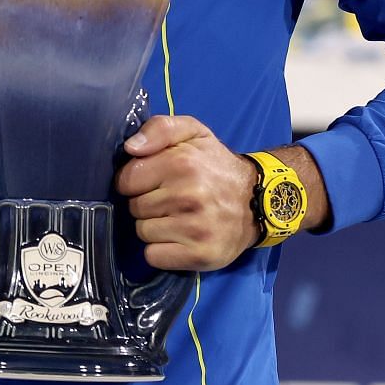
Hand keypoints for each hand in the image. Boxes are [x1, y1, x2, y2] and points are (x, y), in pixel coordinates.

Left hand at [114, 116, 258, 270]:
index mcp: (182, 163)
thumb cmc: (216, 166)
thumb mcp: (193, 132)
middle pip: (134, 208)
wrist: (259, 201)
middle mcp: (189, 196)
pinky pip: (154, 256)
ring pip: (143, 232)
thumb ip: (159, 128)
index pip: (126, 180)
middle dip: (148, 203)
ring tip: (178, 217)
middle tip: (172, 199)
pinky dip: (161, 250)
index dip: (135, 181)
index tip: (154, 180)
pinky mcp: (200, 255)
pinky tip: (179, 238)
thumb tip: (131, 148)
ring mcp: (196, 229)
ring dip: (155, 227)